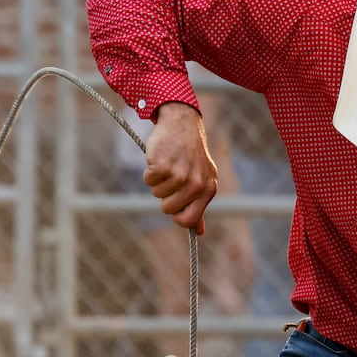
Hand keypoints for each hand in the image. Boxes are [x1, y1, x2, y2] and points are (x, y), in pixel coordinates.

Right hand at [143, 102, 218, 234]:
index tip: (173, 206)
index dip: (177, 216)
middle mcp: (195, 184)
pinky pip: (148, 180)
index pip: (189, 220)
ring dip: (157, 181)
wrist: (183, 124)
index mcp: (207, 190)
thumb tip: (199, 231)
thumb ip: (199, 205)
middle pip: (168, 209)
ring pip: (156, 194)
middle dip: (165, 196)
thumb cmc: (191, 155)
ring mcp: (179, 175)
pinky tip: (160, 159)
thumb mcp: (202, 179)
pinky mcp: (162, 165)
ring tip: (168, 165)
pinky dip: (149, 171)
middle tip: (171, 178)